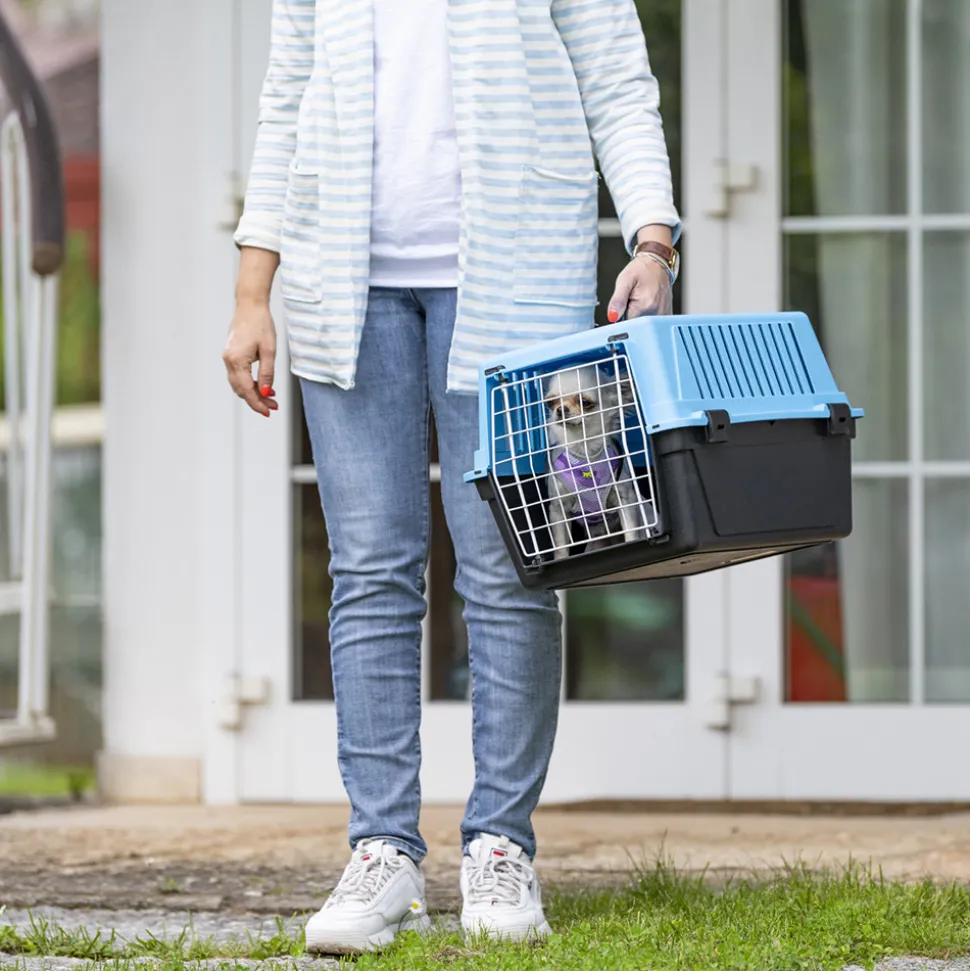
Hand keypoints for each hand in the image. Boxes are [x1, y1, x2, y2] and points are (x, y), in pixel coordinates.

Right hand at [223, 297, 278, 416]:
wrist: (250, 306)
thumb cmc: (261, 324)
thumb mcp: (269, 351)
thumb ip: (267, 373)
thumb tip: (267, 392)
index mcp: (236, 360)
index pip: (247, 390)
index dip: (258, 403)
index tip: (269, 411)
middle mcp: (228, 361)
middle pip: (241, 390)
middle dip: (257, 400)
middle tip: (273, 406)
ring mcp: (228, 358)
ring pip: (239, 384)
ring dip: (253, 393)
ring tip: (271, 398)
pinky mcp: (231, 355)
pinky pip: (238, 375)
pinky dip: (250, 383)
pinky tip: (263, 385)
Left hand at [606, 256, 672, 322]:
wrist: (657, 263)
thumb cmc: (641, 270)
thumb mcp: (624, 281)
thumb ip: (617, 300)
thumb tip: (612, 317)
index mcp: (644, 306)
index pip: (626, 325)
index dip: (621, 318)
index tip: (622, 309)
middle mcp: (656, 312)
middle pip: (636, 326)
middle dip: (630, 317)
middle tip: (631, 302)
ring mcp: (663, 314)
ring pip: (643, 326)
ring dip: (638, 316)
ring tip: (640, 302)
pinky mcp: (666, 315)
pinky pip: (652, 324)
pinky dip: (646, 317)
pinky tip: (647, 306)